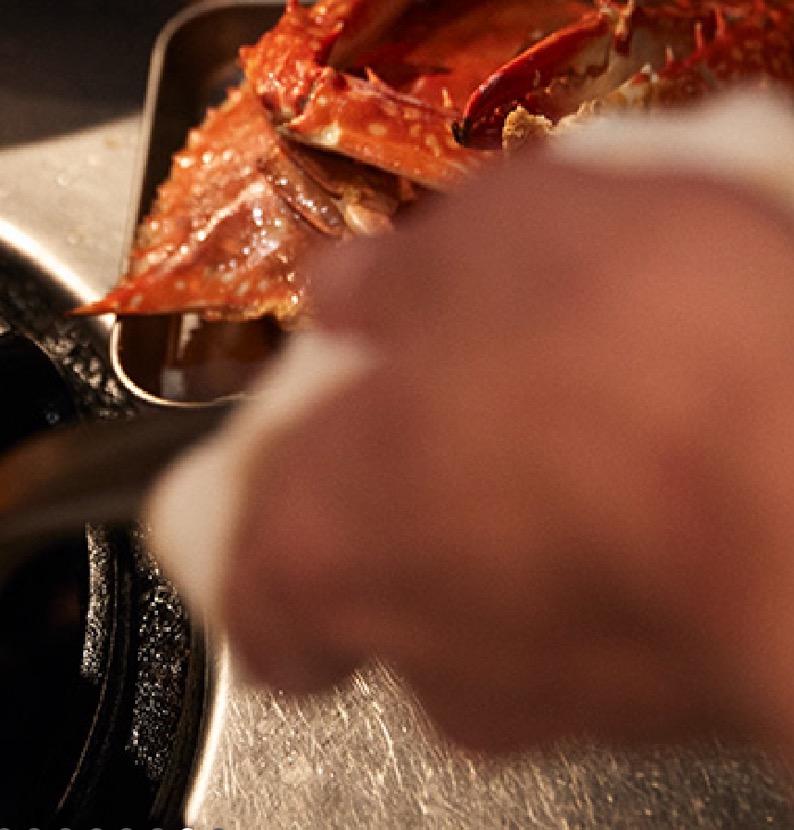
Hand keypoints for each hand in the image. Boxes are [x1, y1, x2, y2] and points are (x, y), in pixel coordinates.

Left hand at [220, 155, 793, 760]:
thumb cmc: (631, 360)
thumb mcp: (478, 242)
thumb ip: (390, 278)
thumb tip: (356, 288)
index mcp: (321, 541)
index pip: (250, 584)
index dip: (274, 510)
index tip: (312, 433)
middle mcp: (432, 650)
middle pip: (390, 580)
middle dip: (431, 485)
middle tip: (481, 380)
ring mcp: (571, 697)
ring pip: (523, 598)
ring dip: (549, 505)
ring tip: (614, 383)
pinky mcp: (695, 702)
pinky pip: (639, 601)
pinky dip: (652, 535)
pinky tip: (693, 431)